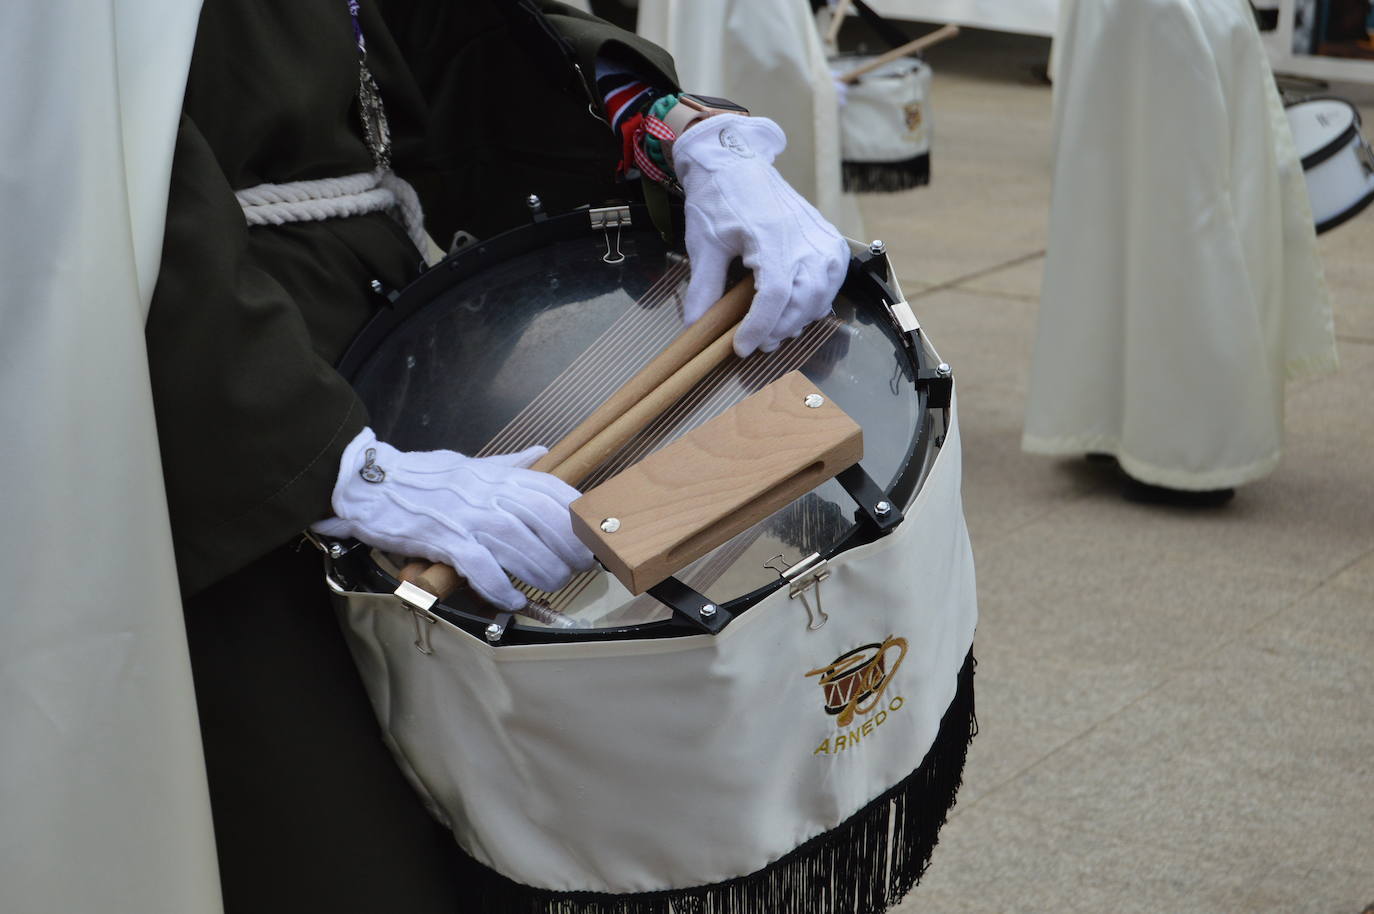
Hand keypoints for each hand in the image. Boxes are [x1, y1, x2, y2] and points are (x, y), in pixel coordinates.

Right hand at [312, 428, 594, 610]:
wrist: (372, 484)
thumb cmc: (425, 478)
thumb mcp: (472, 464)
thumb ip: (510, 464)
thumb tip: (541, 453)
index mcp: (497, 475)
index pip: (549, 490)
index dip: (575, 515)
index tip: (590, 535)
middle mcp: (487, 493)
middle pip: (541, 520)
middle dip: (567, 548)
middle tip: (578, 568)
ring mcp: (466, 516)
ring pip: (517, 544)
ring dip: (541, 570)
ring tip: (552, 584)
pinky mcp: (444, 539)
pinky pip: (480, 565)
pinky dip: (500, 586)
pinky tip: (512, 599)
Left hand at [672, 114, 849, 356]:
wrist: (738, 164)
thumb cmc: (719, 199)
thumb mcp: (703, 244)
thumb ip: (703, 287)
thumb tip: (695, 327)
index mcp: (771, 236)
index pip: (774, 295)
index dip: (759, 327)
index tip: (741, 347)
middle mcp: (804, 238)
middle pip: (804, 300)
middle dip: (780, 329)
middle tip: (757, 343)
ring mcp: (821, 238)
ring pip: (822, 295)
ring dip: (799, 319)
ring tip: (774, 329)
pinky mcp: (829, 239)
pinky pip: (832, 280)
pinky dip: (817, 301)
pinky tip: (795, 309)